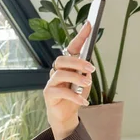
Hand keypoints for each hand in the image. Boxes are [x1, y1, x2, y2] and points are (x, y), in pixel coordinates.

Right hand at [44, 21, 95, 138]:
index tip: (89, 24)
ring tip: (87, 83)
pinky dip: (74, 97)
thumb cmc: (75, 96)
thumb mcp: (84, 84)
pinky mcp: (49, 94)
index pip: (73, 47)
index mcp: (68, 66)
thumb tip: (87, 67)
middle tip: (90, 68)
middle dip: (77, 62)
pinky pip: (61, 92)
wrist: (65, 115)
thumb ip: (85, 74)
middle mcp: (57, 70)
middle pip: (63, 59)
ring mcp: (52, 82)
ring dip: (76, 78)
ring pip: (60, 73)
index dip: (80, 36)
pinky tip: (84, 101)